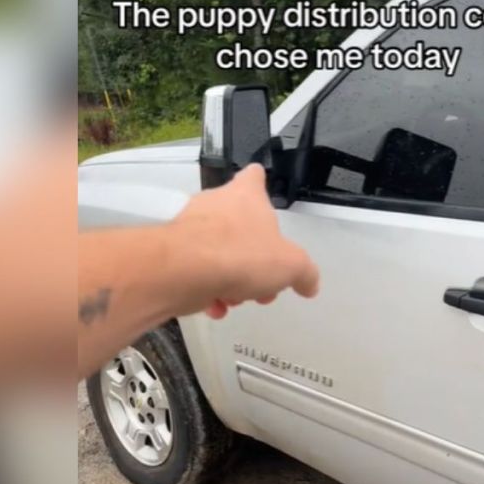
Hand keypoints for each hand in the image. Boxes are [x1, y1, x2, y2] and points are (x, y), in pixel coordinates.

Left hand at [172, 164, 319, 318]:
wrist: (184, 271)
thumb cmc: (242, 255)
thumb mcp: (290, 266)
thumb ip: (305, 273)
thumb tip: (310, 284)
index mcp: (246, 196)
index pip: (254, 177)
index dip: (261, 187)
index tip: (265, 205)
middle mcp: (215, 203)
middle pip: (239, 226)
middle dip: (253, 258)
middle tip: (262, 284)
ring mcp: (190, 226)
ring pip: (217, 251)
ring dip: (231, 278)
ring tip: (236, 299)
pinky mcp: (172, 252)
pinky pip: (196, 270)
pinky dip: (207, 289)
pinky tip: (215, 307)